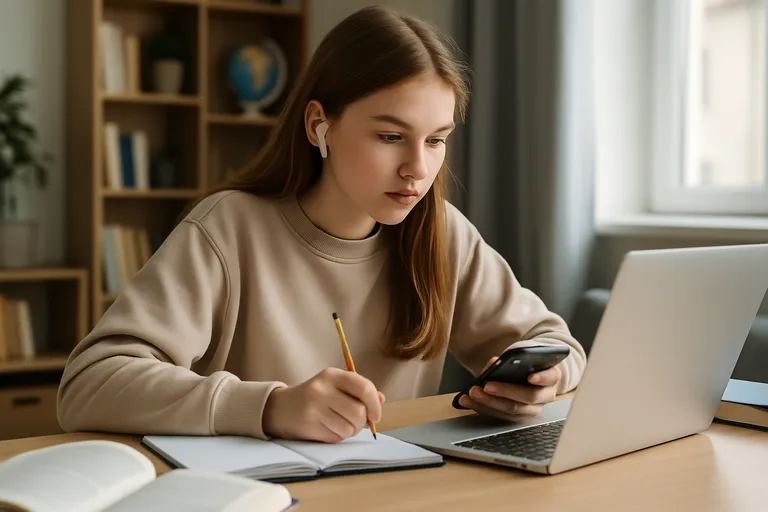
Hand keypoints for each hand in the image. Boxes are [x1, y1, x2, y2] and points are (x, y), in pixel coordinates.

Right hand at [263, 367, 384, 442]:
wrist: (281, 408)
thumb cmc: (315, 397)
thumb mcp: (335, 386)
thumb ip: (359, 391)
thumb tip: (381, 399)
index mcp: (332, 375)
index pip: (364, 388)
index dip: (375, 404)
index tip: (375, 415)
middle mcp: (322, 389)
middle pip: (358, 412)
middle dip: (361, 422)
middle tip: (356, 422)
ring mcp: (314, 407)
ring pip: (349, 428)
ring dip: (350, 431)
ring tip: (340, 424)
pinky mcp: (308, 425)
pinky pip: (336, 437)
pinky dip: (338, 436)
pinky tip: (328, 428)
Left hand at [458, 356, 560, 420]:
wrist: (529, 374)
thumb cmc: (526, 364)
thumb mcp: (521, 356)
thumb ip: (509, 359)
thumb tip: (493, 366)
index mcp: (551, 376)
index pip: (551, 377)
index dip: (541, 377)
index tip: (530, 376)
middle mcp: (545, 395)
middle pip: (528, 396)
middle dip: (505, 391)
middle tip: (486, 386)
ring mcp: (533, 409)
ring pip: (512, 409)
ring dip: (489, 402)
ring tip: (472, 394)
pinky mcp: (518, 417)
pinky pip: (501, 415)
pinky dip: (483, 407)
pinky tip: (469, 401)